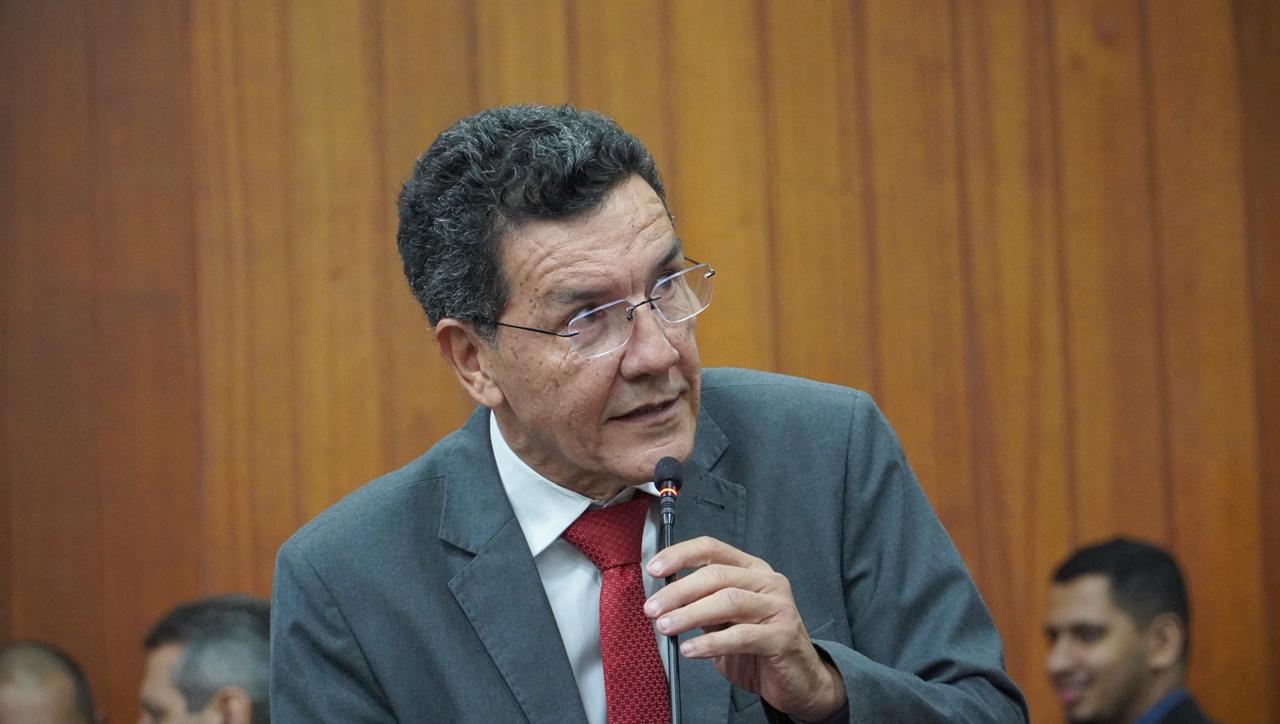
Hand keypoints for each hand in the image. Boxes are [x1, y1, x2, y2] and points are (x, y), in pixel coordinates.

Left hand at [644, 536, 846, 720]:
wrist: (798, 680)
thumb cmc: (757, 647)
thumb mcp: (724, 620)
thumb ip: (701, 604)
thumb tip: (661, 599)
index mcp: (752, 570)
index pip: (712, 549)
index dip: (680, 555)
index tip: (654, 569)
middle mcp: (768, 582)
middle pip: (717, 575)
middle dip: (678, 591)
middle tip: (652, 608)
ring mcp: (779, 607)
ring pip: (728, 601)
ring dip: (690, 614)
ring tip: (665, 627)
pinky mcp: (783, 636)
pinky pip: (741, 635)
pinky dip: (710, 643)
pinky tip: (690, 649)